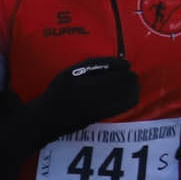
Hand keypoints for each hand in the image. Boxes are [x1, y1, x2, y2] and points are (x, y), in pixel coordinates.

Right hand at [26, 57, 141, 137]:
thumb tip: (114, 61)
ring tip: (134, 85)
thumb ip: (88, 66)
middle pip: (120, 83)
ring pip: (123, 96)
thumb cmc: (57, 92)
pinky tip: (133, 97)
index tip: (127, 65)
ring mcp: (95, 106)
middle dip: (131, 78)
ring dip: (133, 89)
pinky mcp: (98, 116)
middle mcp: (89, 94)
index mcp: (81, 81)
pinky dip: (130, 101)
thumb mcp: (67, 73)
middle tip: (133, 75)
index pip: (111, 72)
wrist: (46, 118)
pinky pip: (120, 108)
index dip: (123, 67)